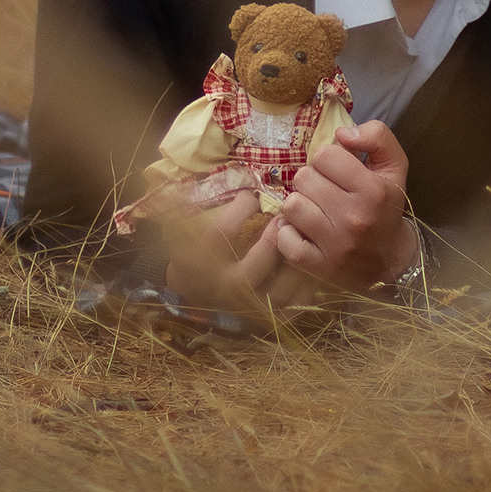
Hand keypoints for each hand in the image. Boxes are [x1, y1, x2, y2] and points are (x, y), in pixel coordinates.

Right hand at [160, 192, 325, 316]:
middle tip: (283, 217)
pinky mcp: (273, 316)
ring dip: (296, 258)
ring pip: (280, 289)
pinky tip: (312, 256)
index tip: (251, 196)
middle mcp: (226, 288)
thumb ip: (183, 203)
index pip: (221, 235)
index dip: (240, 209)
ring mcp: (250, 306)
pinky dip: (309, 280)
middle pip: (253, 267)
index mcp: (202, 263)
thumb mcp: (186, 228)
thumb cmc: (200, 250)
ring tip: (301, 235)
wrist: (200, 293)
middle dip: (273, 238)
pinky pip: (297, 301)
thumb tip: (178, 174)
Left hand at [269, 118, 420, 293]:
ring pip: (291, 205)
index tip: (336, 172)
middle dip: (312, 181)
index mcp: (373, 190)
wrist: (391, 260)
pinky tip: (300, 230)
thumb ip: (377, 137)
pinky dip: (287, 233)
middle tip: (324, 192)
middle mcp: (354, 217)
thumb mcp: (394, 166)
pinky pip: (285, 240)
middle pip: (304, 178)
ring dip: (299, 205)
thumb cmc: (386, 207)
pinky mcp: (319, 266)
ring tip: (313, 209)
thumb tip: (341, 133)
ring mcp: (335, 244)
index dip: (327, 159)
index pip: (325, 155)